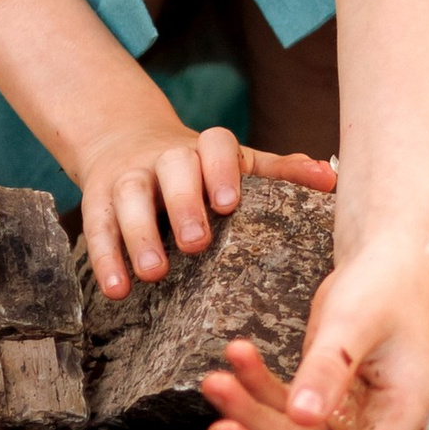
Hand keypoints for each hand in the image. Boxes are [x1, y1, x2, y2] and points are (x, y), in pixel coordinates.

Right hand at [74, 120, 335, 301]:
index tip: (230, 203)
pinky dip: (105, 258)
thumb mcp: (239, 164)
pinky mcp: (96, 199)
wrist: (124, 139)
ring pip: (129, 196)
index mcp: (205, 148)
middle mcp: (165, 156)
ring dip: (138, 234)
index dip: (222, 169)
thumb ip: (280, 173)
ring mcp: (128, 176)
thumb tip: (332, 180)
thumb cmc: (200, 168)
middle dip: (183, 203)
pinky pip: (96, 227)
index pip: (215, 144)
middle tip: (196, 243)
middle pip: (171, 168)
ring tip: (153, 273)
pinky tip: (116, 290)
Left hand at [197, 238, 428, 429]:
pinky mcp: (326, 401)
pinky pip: (282, 409)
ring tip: (217, 379)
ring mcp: (351, 414)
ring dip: (249, 411)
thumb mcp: (354, 322)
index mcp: (405, 411)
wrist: (385, 255)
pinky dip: (256, 387)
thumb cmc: (384, 282)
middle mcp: (379, 422)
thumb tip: (303, 417)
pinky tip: (236, 358)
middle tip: (219, 424)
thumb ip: (328, 369)